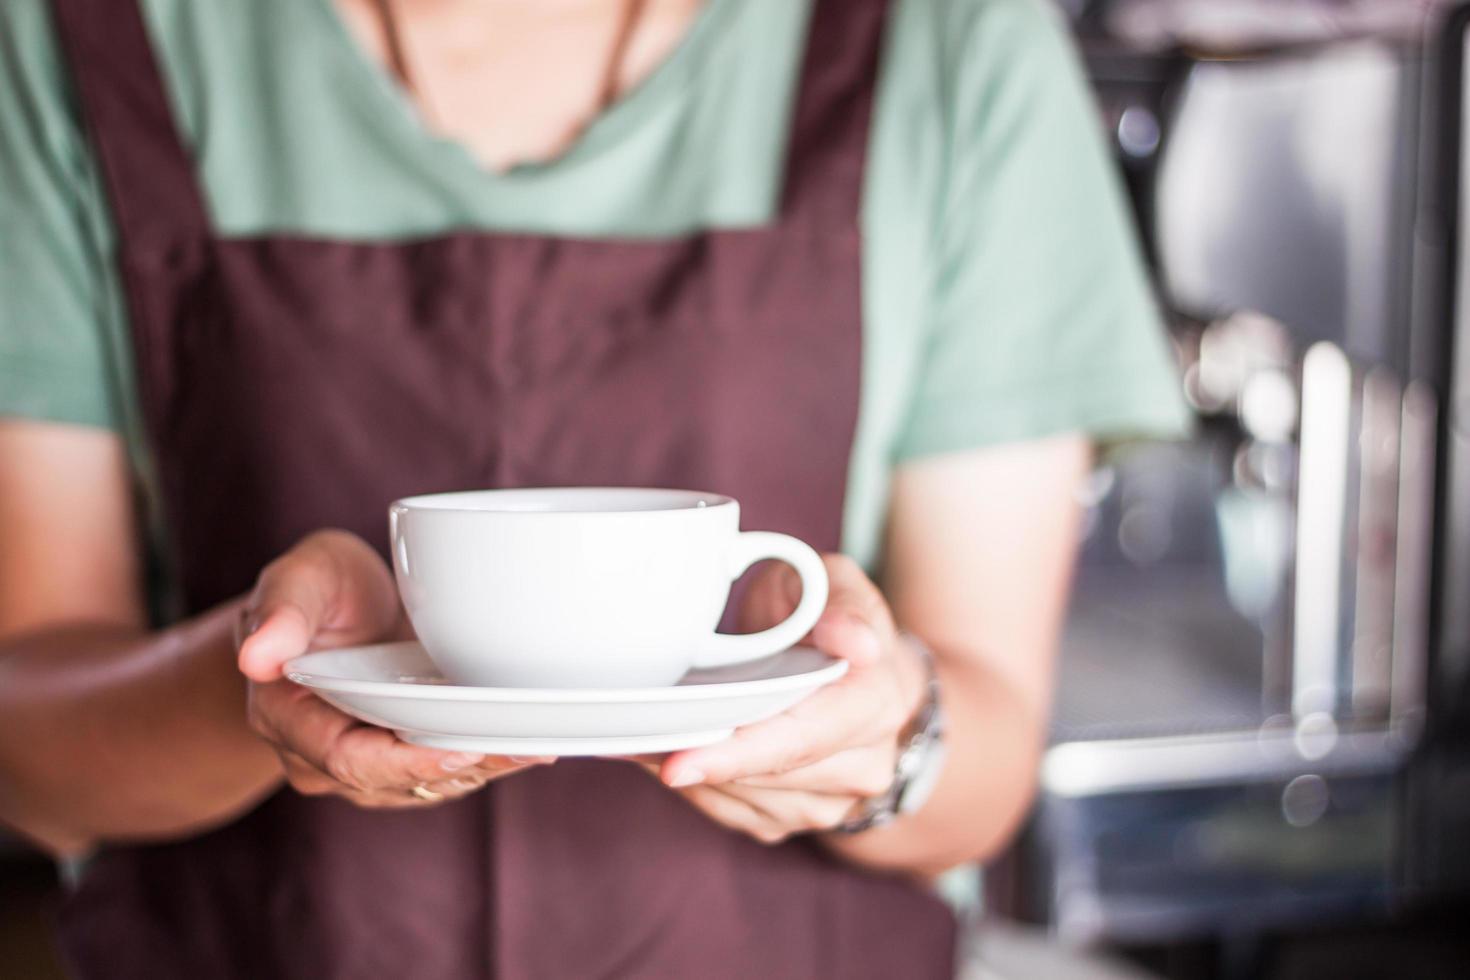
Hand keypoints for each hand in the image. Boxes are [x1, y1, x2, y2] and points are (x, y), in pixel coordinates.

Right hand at [237, 530, 550, 807]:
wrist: (332, 608)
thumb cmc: (315, 588)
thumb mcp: (298, 578)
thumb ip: (281, 611)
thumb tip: (257, 656)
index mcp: (289, 716)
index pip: (349, 758)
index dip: (406, 762)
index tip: (460, 748)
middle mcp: (323, 753)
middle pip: (398, 779)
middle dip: (464, 767)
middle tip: (527, 749)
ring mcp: (366, 758)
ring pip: (427, 782)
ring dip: (485, 768)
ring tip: (541, 748)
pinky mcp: (402, 751)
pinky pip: (442, 768)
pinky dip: (486, 757)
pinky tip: (533, 742)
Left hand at [639, 555, 928, 843]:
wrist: (864, 675)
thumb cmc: (834, 618)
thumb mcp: (839, 584)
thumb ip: (844, 606)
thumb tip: (854, 642)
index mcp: (875, 703)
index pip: (799, 740)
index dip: (736, 754)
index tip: (678, 764)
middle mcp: (864, 763)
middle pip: (763, 775)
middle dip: (694, 758)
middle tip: (627, 735)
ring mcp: (832, 801)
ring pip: (744, 801)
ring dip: (689, 775)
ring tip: (639, 738)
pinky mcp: (796, 819)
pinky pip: (736, 814)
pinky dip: (697, 787)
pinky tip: (670, 754)